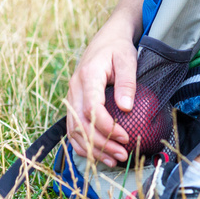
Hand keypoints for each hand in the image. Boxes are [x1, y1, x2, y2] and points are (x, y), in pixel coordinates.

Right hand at [65, 23, 134, 166]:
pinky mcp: (75, 103)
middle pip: (81, 124)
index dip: (106, 126)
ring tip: (114, 160)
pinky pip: (73, 129)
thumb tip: (126, 107)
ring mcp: (72, 97)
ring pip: (74, 130)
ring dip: (93, 148)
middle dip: (101, 143)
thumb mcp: (127, 59)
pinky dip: (84, 145)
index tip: (125, 136)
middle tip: (122, 154)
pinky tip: (99, 155)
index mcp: (87, 77)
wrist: (108, 38)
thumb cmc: (119, 48)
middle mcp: (75, 89)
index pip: (91, 108)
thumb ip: (127, 82)